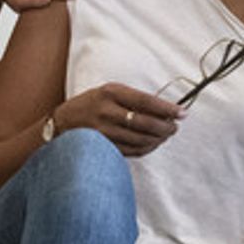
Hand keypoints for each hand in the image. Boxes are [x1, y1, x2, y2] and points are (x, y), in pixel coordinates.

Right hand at [53, 82, 181, 156]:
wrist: (61, 123)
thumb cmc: (91, 104)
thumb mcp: (109, 92)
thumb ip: (133, 99)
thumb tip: (165, 109)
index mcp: (110, 93)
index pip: (146, 101)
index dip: (167, 109)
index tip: (182, 113)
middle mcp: (106, 112)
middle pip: (145, 123)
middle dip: (165, 127)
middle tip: (174, 127)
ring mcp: (104, 132)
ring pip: (141, 139)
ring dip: (158, 139)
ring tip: (166, 135)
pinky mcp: (103, 147)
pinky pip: (132, 151)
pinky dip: (147, 148)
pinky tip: (153, 143)